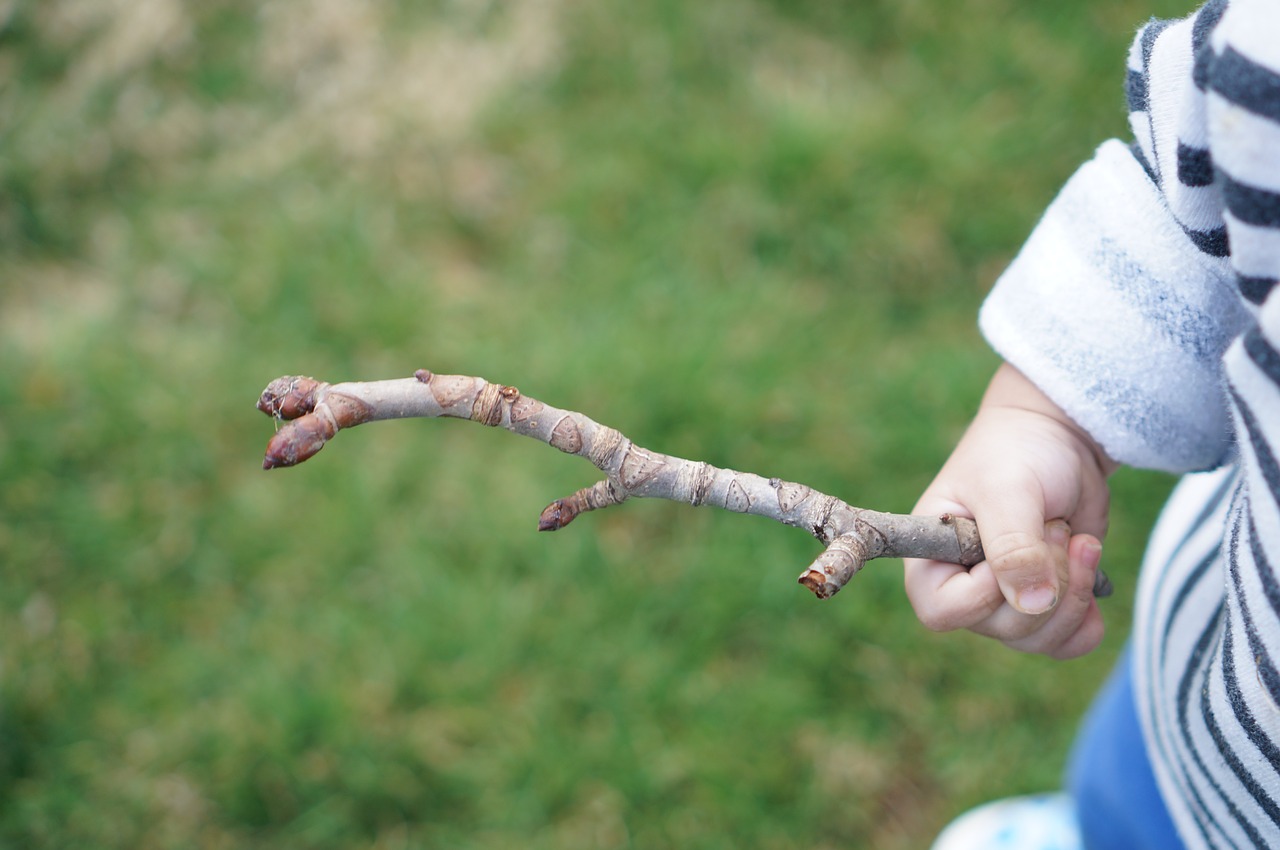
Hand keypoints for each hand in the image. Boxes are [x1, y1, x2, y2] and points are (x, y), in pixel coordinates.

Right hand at [904, 364, 1116, 658]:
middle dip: (1048, 580)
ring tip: (1077, 540)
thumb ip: (1013, 547)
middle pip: (1005, 629)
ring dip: (1075, 591)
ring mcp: (1005, 601)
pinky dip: (1088, 616)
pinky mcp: (1045, 602)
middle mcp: (963, 590)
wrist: (1058, 439)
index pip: (943, 612)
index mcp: (930, 560)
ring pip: (1040, 639)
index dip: (985, 591)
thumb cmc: (1014, 454)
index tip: (1011, 540)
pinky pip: (1068, 641)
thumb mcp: (1008, 491)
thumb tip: (1033, 606)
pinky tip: (1091, 573)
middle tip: (1055, 526)